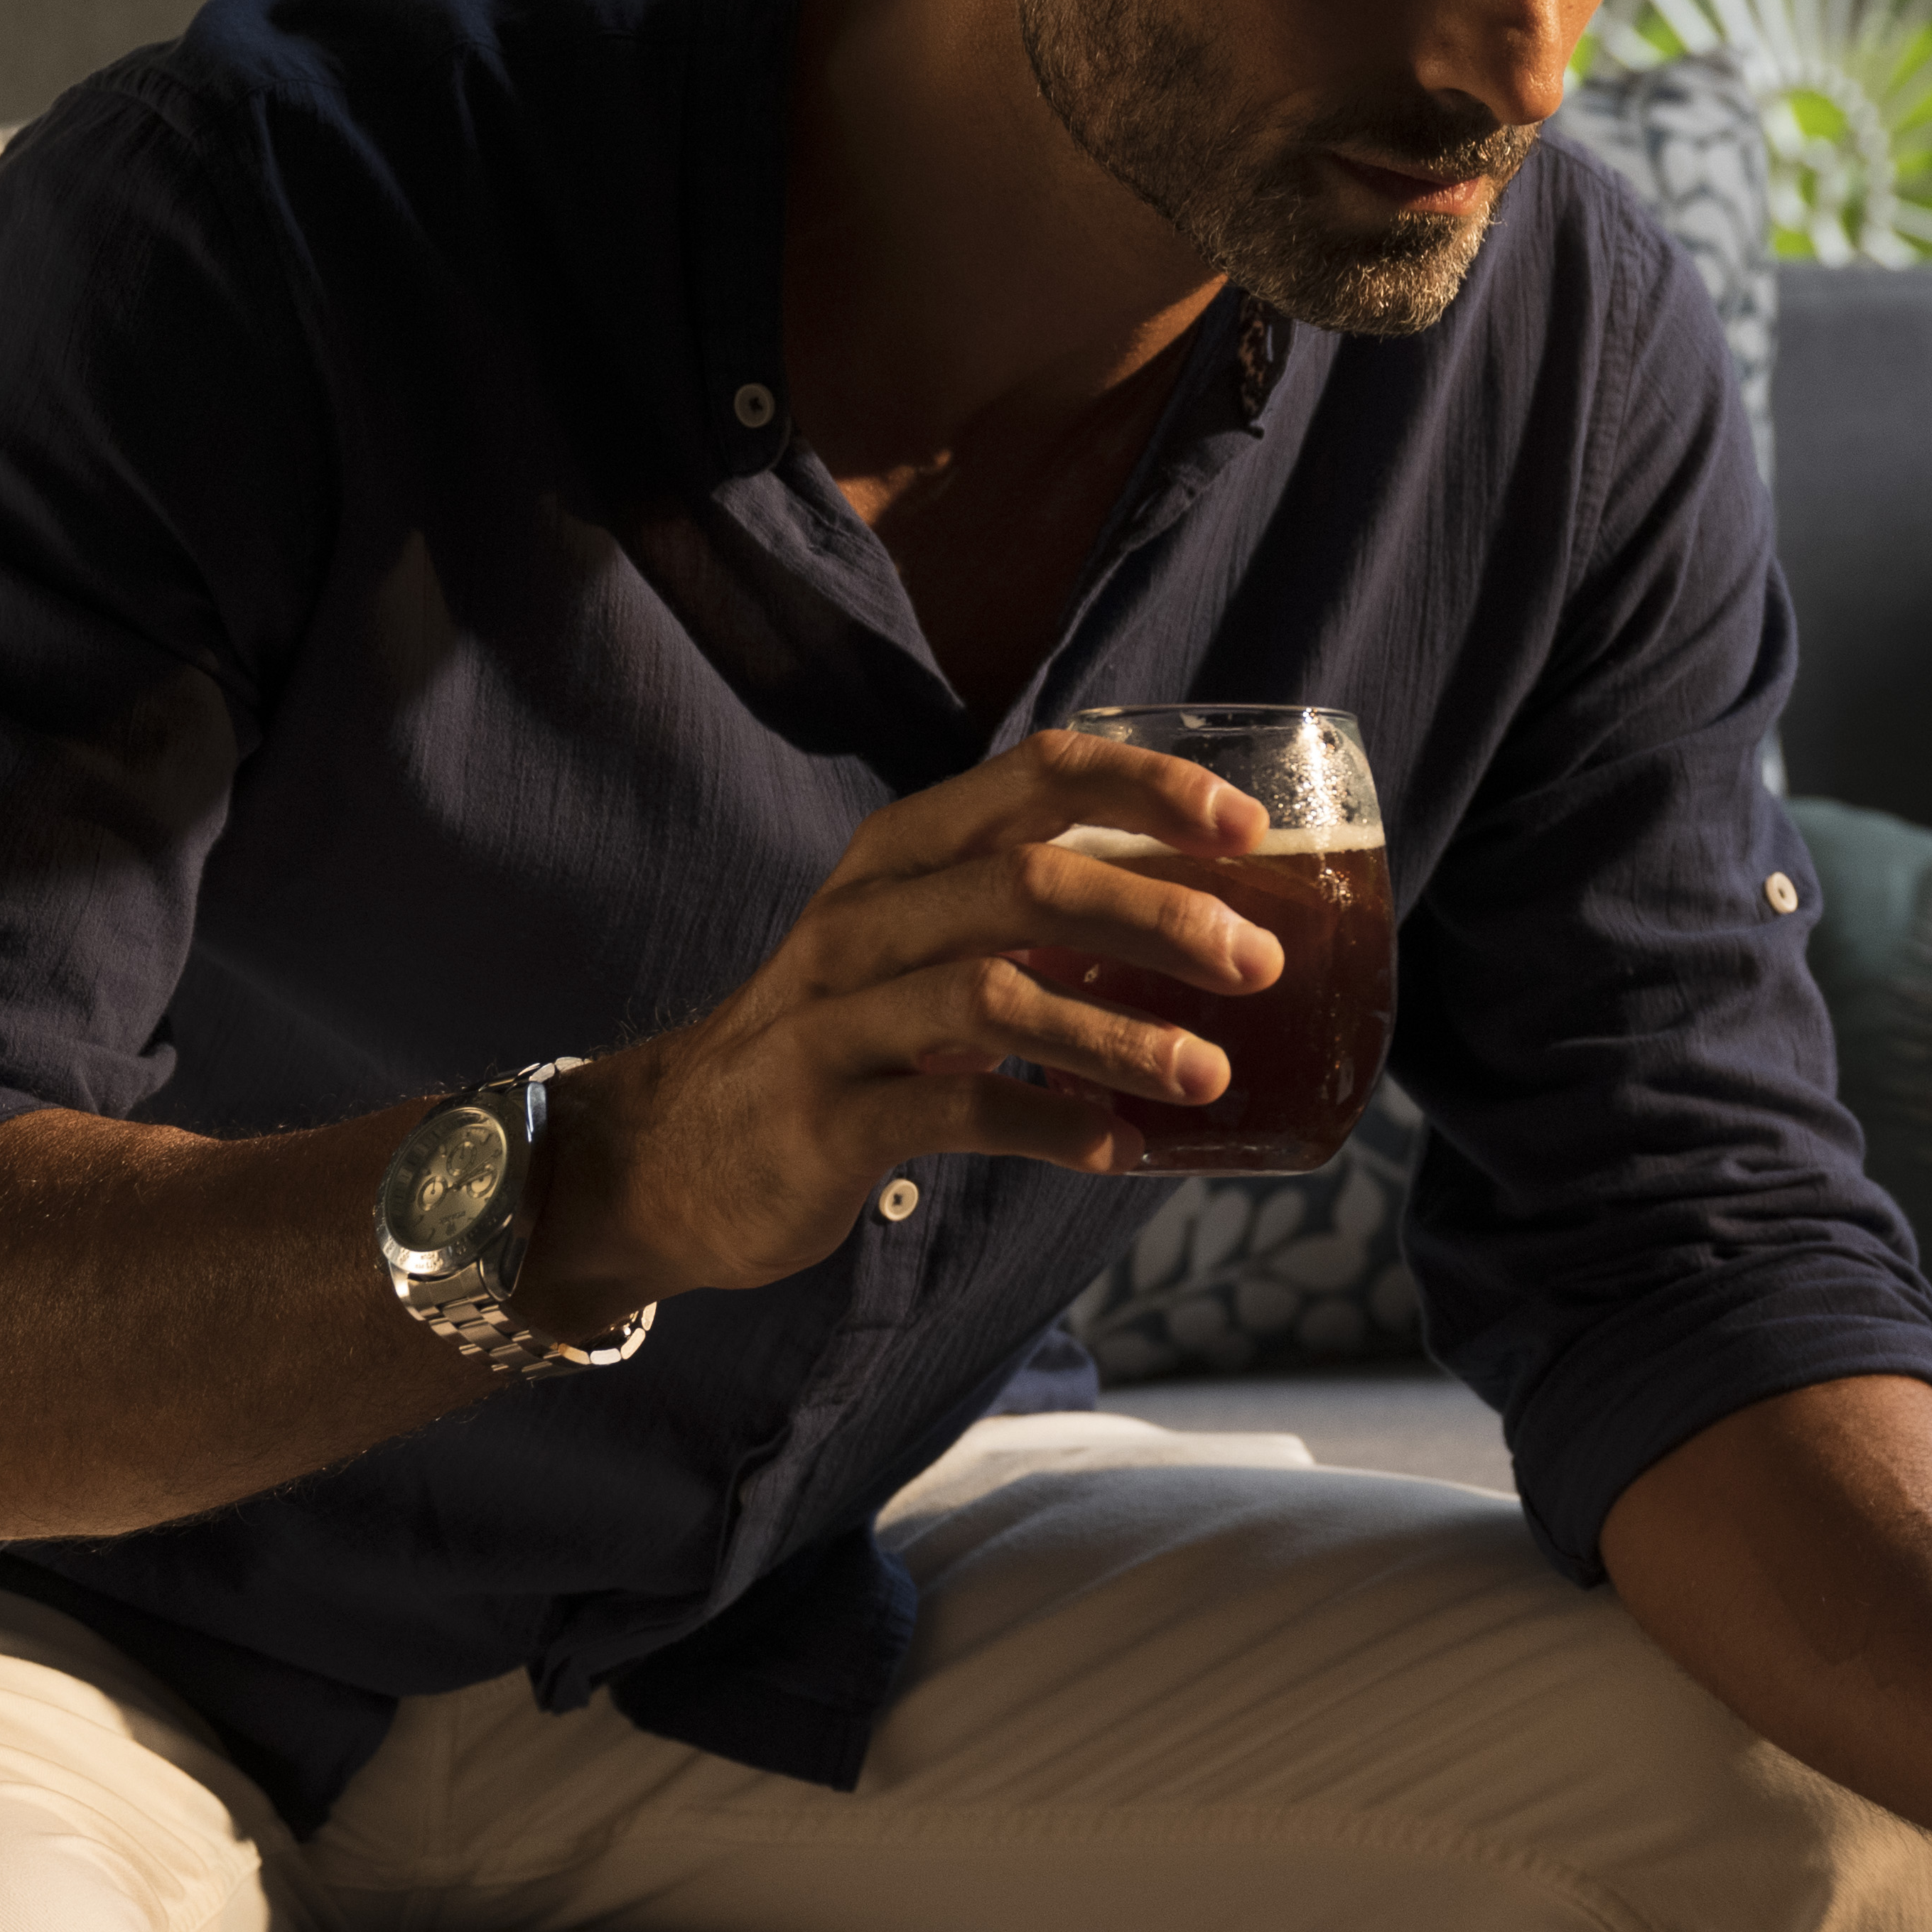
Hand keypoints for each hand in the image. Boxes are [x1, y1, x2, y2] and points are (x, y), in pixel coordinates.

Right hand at [530, 729, 1288, 1316]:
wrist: (673, 1154)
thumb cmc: (842, 1040)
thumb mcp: (921, 950)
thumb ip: (1030, 922)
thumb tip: (1209, 929)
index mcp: (903, 854)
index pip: (1035, 777)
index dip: (1149, 788)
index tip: (1248, 828)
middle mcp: (865, 916)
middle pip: (1027, 880)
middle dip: (1158, 915)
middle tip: (1258, 963)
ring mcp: (837, 1015)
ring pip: (992, 992)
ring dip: (1117, 1035)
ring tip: (1208, 1073)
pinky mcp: (826, 1116)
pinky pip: (955, 1109)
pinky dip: (1053, 1126)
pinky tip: (1123, 1149)